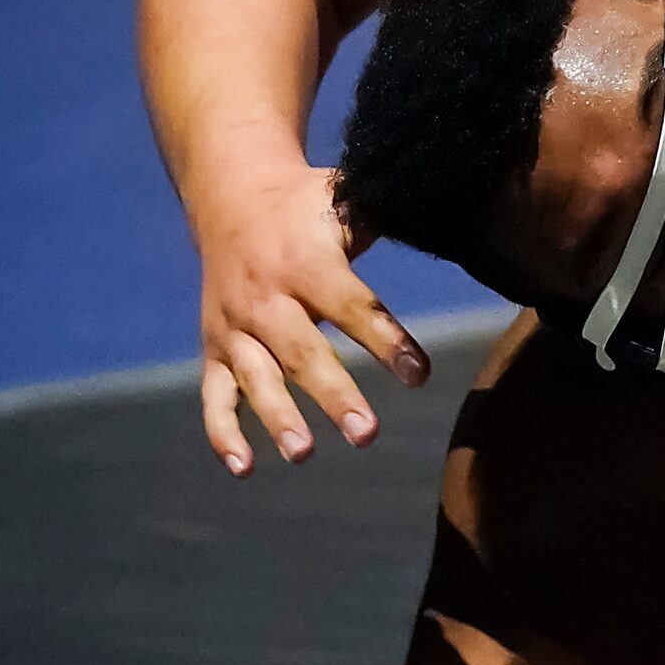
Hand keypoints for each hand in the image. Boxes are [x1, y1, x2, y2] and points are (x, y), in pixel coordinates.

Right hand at [195, 162, 428, 474]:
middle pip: (301, 352)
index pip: (350, 305)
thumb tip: (450, 206)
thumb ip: (386, 215)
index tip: (418, 374)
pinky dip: (223, 433)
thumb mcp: (343, 197)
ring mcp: (234, 327)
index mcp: (305, 263)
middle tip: (367, 436)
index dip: (385, 339)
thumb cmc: (307, 205)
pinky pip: (214, 395)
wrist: (230, 196)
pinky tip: (245, 468)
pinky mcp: (214, 349)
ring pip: (256, 378)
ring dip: (278, 418)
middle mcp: (264, 298)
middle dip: (334, 395)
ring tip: (304, 454)